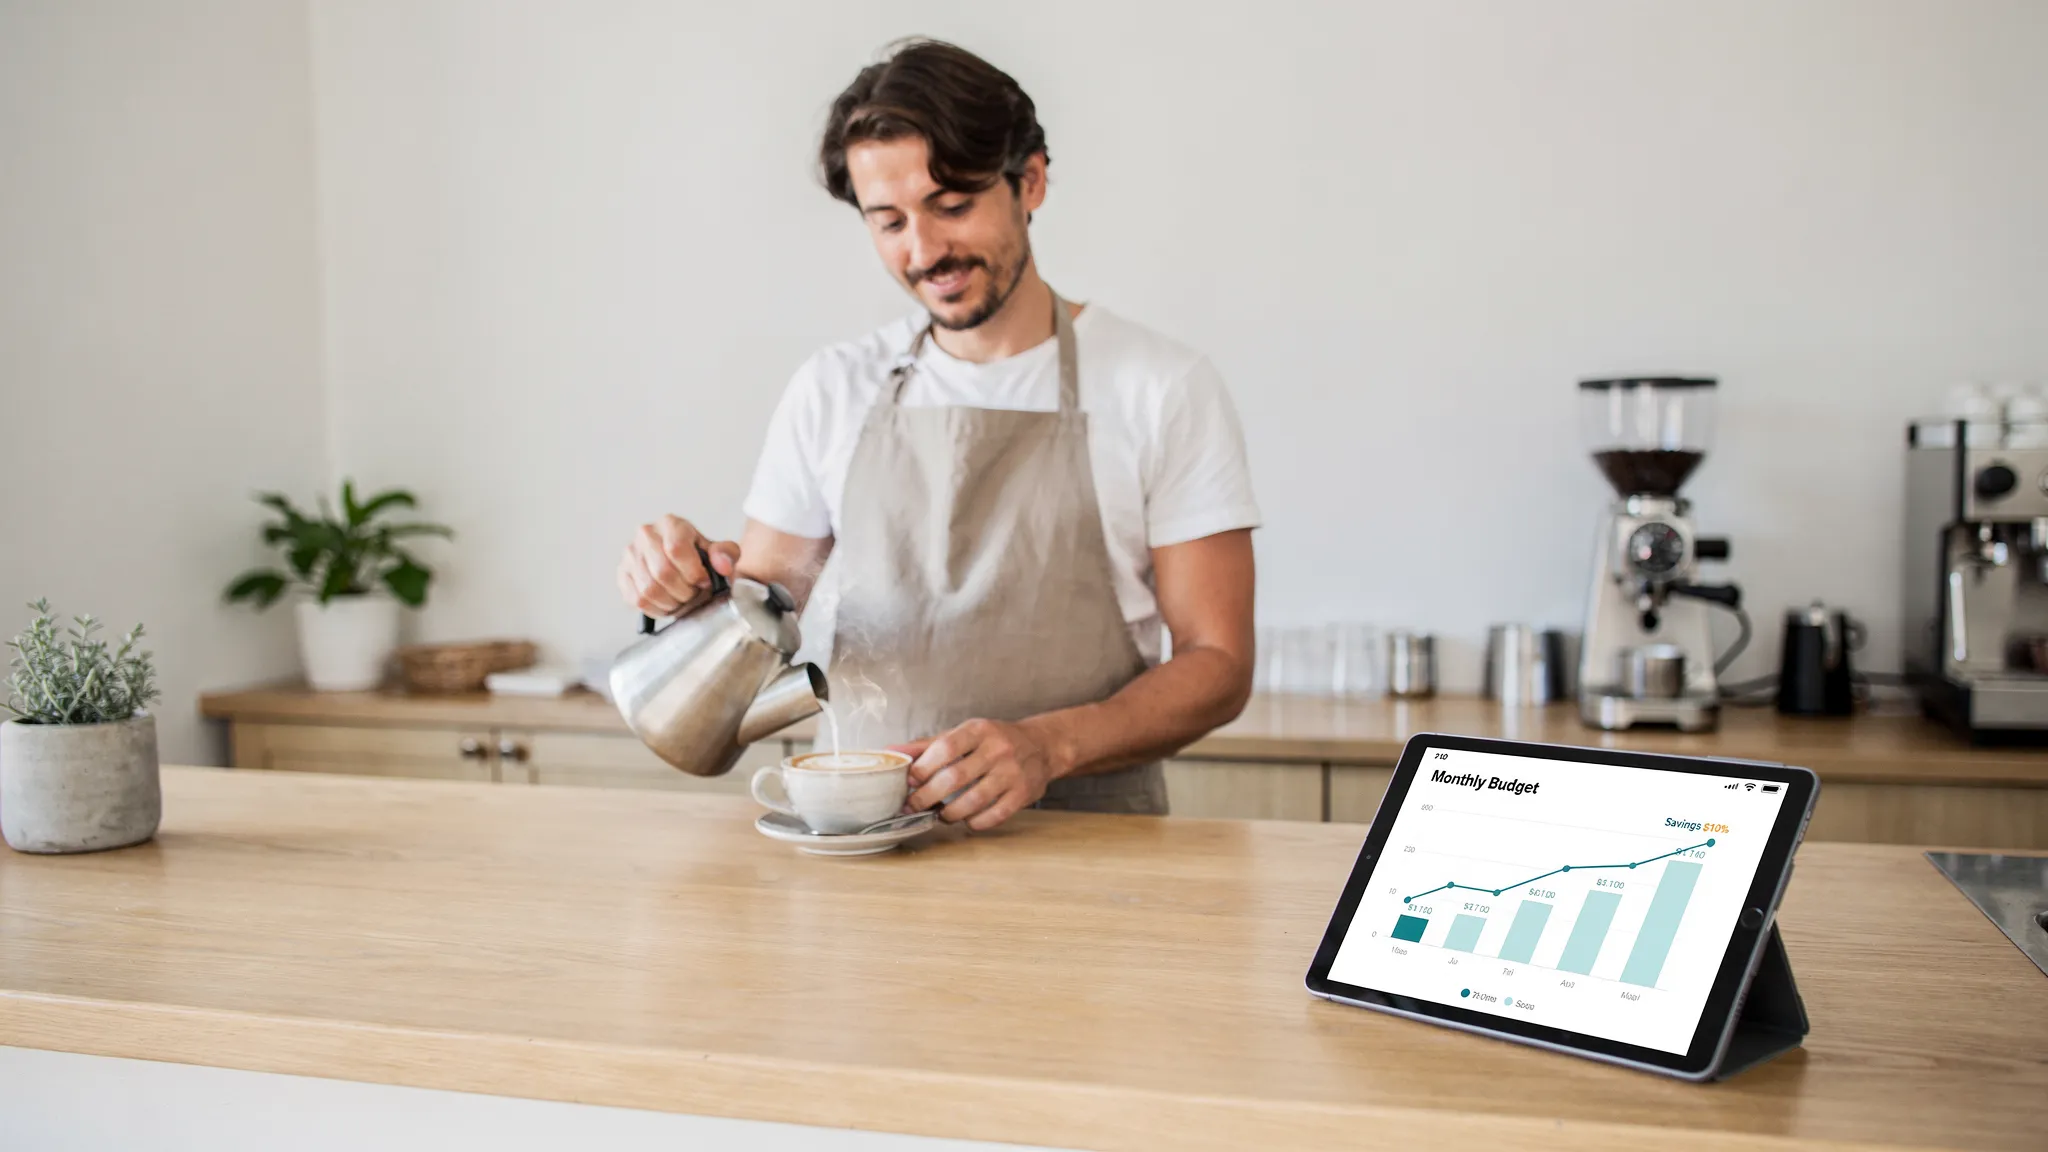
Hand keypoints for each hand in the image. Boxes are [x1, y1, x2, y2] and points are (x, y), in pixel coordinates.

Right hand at [618, 514, 740, 615]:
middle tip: (694, 595)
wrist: (682, 563)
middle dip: (684, 592)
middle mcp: (646, 534)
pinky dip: (657, 609)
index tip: (704, 582)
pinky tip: (668, 604)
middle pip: (662, 572)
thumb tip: (723, 566)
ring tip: (682, 600)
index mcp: (671, 524)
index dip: (693, 572)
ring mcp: (630, 554)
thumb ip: (726, 554)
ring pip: (649, 589)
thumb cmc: (701, 557)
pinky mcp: (622, 574)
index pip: (676, 549)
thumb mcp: (721, 552)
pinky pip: (637, 599)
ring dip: (671, 602)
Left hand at [895, 718, 1072, 830]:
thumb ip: (927, 746)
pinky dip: (975, 822)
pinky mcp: (1024, 793)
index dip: (923, 768)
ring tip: (941, 815)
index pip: (945, 747)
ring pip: (973, 801)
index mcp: (978, 730)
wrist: (1042, 746)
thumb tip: (890, 752)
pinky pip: (994, 815)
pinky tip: (967, 819)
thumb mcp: (963, 734)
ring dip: (950, 813)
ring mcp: (1013, 772)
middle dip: (927, 797)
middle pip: (955, 778)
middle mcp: (998, 749)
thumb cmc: (993, 741)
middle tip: (914, 807)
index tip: (909, 782)